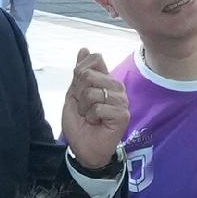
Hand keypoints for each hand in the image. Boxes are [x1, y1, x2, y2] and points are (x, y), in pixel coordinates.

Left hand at [60, 47, 129, 170]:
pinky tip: (97, 124)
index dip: (79, 75)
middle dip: (78, 94)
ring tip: (90, 117)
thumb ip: (80, 72)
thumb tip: (85, 48)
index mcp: (106, 79)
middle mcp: (116, 87)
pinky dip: (92, 118)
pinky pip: (99, 108)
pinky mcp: (123, 114)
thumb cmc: (80, 123)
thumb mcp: (74, 94)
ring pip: (92, 92)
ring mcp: (122, 100)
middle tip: (84, 109)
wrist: (83, 148)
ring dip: (84, 108)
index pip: (95, 59)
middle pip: (88, 75)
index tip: (79, 92)